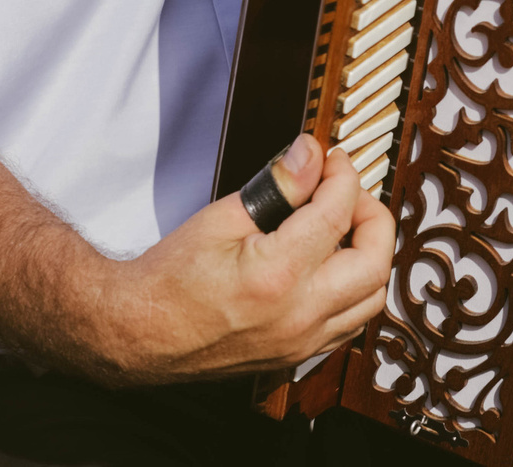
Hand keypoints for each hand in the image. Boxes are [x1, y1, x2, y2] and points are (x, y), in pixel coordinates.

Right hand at [89, 133, 393, 382]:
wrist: (136, 334)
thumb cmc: (168, 279)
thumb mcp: (221, 217)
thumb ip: (278, 186)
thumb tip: (311, 155)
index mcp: (278, 275)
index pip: (339, 212)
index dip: (343, 175)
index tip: (331, 160)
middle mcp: (298, 315)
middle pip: (376, 260)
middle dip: (373, 215)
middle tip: (348, 192)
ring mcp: (300, 343)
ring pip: (371, 299)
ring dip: (370, 256)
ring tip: (343, 227)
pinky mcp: (295, 357)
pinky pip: (349, 325)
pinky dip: (355, 292)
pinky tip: (332, 267)